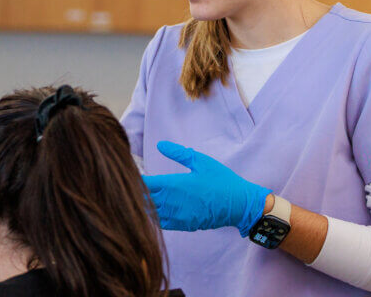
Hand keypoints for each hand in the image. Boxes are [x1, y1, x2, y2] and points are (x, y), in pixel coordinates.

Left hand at [142, 141, 270, 236]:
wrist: (240, 205)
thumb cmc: (221, 180)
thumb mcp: (201, 161)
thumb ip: (178, 153)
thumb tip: (159, 145)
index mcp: (174, 184)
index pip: (144, 183)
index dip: (135, 179)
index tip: (131, 173)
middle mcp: (172, 202)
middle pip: (142, 199)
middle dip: (135, 192)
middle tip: (131, 185)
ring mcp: (177, 216)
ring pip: (149, 213)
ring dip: (142, 205)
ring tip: (139, 197)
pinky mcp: (183, 225)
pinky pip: (160, 223)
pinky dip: (153, 216)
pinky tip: (152, 209)